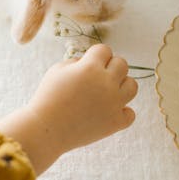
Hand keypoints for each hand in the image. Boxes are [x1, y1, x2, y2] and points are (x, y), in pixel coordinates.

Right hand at [0, 45, 137, 174]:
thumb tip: (91, 62)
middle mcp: (106, 83)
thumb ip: (77, 61)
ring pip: (132, 86)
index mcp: (91, 67)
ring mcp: (114, 103)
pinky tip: (107, 112)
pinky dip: (121, 112)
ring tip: (107, 93)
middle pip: (122, 64)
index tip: (87, 65)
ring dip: (121, 86)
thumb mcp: (57, 70)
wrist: (45, 129)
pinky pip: (130, 113)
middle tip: (96, 78)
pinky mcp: (115, 122)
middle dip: (110, 67)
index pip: (105, 50)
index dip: (96, 55)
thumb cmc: (48, 97)